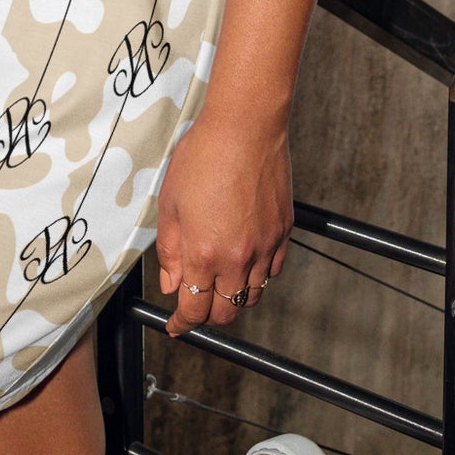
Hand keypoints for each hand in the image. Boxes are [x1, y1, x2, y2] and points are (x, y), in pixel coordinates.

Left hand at [154, 111, 291, 335]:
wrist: (246, 127)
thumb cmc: (203, 156)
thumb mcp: (171, 203)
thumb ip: (170, 250)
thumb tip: (172, 283)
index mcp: (204, 252)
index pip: (195, 309)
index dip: (183, 324)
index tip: (177, 327)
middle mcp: (238, 257)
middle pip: (226, 311)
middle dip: (208, 315)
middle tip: (195, 304)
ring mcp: (265, 246)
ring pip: (252, 295)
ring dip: (233, 297)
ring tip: (219, 283)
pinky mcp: (284, 231)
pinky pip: (272, 271)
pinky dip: (257, 277)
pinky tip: (244, 262)